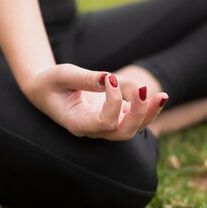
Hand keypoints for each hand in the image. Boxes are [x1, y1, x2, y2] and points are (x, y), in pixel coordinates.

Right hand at [22, 64, 167, 139]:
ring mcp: (103, 125)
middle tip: (147, 91)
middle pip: (123, 132)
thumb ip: (83, 78)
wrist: (44, 89)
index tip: (108, 77)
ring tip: (162, 95)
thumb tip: (107, 78)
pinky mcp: (111, 117)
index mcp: (77, 123)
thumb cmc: (49, 82)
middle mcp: (92, 129)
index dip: (113, 101)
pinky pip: (133, 117)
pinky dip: (146, 108)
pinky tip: (158, 95)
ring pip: (133, 128)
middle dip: (140, 114)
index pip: (104, 122)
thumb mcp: (62, 75)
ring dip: (149, 113)